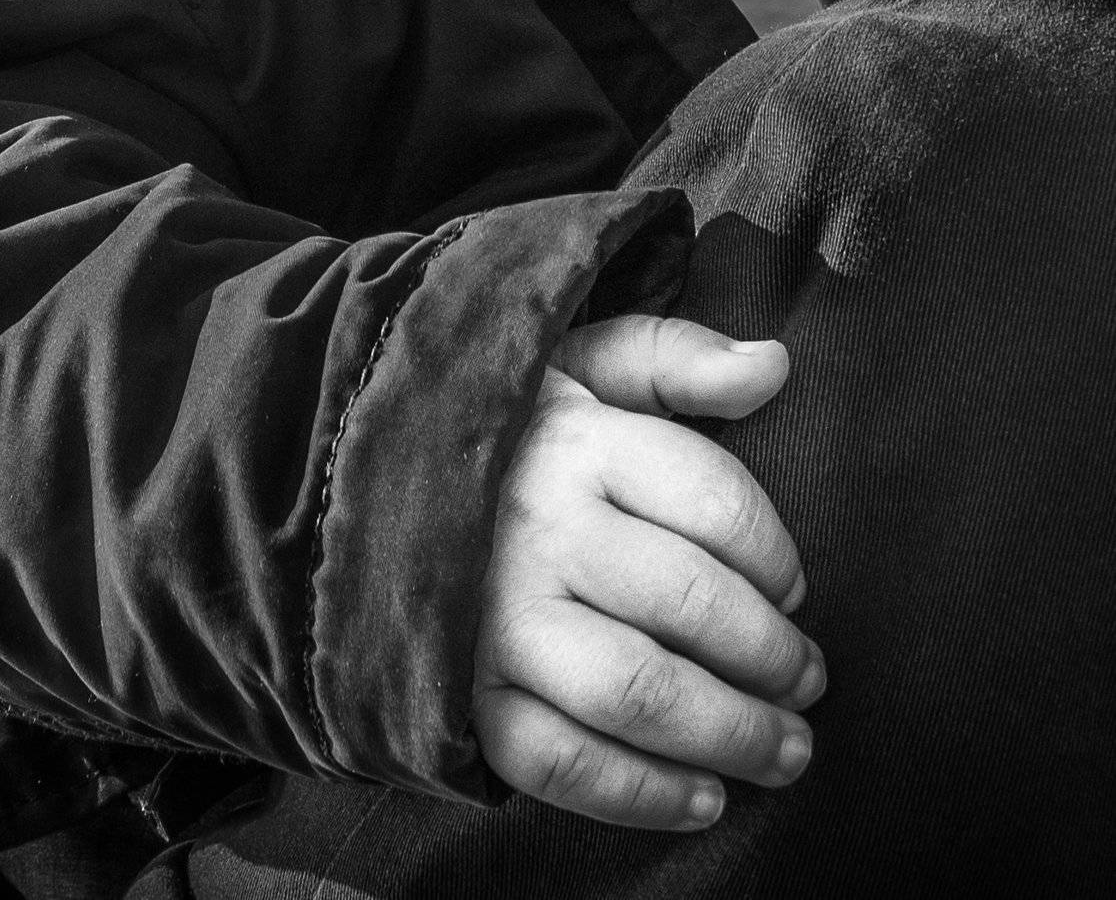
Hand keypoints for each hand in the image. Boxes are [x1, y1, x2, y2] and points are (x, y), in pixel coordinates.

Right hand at [473, 315, 824, 829]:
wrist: (349, 495)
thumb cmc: (496, 435)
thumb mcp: (573, 367)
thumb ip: (672, 357)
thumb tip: (774, 366)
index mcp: (571, 439)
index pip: (714, 504)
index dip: (777, 558)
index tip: (796, 592)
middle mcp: (532, 528)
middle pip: (688, 604)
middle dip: (772, 657)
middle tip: (809, 684)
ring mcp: (490, 617)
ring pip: (634, 690)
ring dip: (729, 733)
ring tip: (784, 751)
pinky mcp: (459, 693)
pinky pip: (558, 760)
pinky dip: (639, 794)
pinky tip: (703, 802)